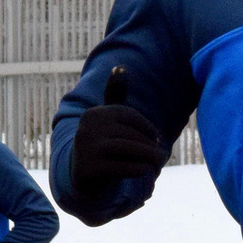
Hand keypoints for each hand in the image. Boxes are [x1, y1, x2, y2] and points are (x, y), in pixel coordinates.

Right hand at [69, 66, 170, 200]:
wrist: (81, 176)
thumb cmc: (102, 142)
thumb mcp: (107, 119)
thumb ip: (114, 95)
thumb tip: (120, 67)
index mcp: (94, 114)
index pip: (129, 116)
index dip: (147, 127)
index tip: (157, 139)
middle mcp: (88, 129)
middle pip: (130, 134)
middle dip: (150, 145)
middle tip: (161, 156)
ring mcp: (87, 149)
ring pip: (128, 149)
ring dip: (149, 157)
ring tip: (158, 162)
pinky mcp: (89, 169)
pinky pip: (122, 167)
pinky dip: (138, 169)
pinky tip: (145, 170)